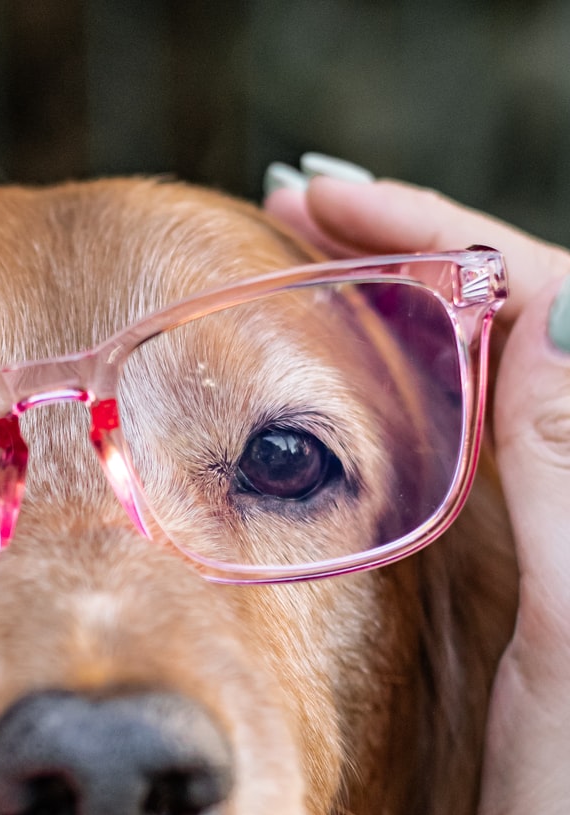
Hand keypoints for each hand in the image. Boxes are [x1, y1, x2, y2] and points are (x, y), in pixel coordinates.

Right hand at [265, 156, 569, 814]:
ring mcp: (539, 538)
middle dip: (402, 262)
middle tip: (295, 226)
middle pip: (508, 324)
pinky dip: (389, 409)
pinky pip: (453, 457)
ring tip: (302, 285)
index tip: (323, 209)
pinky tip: (328, 400)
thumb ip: (563, 483)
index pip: (539, 304)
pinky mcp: (503, 583)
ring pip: (474, 385)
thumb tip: (541, 312)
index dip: (431, 242)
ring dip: (391, 325)